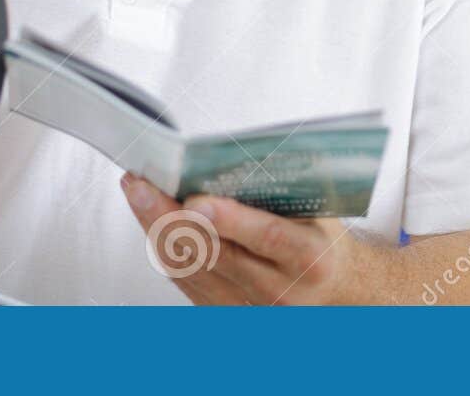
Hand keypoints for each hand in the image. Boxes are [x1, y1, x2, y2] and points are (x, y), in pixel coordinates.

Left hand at [121, 172, 354, 304]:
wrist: (333, 294)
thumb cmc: (318, 238)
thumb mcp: (316, 209)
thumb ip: (278, 188)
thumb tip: (225, 154)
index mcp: (310, 259)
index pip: (268, 239)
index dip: (231, 220)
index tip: (195, 200)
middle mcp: (280, 292)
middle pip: (216, 256)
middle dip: (171, 218)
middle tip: (141, 184)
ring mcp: (250, 311)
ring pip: (192, 270)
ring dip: (157, 228)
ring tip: (136, 189)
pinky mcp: (226, 316)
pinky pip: (186, 281)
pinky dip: (164, 246)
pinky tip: (148, 216)